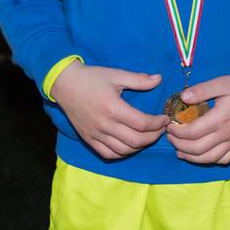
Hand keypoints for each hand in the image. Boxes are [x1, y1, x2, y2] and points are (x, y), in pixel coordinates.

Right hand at [50, 62, 170, 159]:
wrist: (65, 84)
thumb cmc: (92, 78)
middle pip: (136, 140)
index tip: (164, 119)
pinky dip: (122, 154)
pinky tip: (130, 146)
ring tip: (148, 137)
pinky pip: (108, 154)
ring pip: (124, 150)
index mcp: (113, 108)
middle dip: (153, 137)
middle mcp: (105, 125)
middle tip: (160, 129)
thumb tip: (159, 79)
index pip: (142, 123)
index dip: (157, 123)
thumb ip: (139, 79)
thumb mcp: (116, 75)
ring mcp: (96, 135)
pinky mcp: (89, 139)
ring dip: (140, 147)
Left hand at [165, 74, 229, 165]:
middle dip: (180, 145)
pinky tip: (201, 156)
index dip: (177, 132)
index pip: (193, 133)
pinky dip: (209, 161)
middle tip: (170, 137)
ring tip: (179, 151)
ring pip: (209, 158)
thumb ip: (202, 90)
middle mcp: (226, 135)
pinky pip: (224, 160)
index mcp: (220, 119)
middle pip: (198, 149)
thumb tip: (183, 97)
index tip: (169, 126)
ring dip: (191, 157)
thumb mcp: (223, 82)